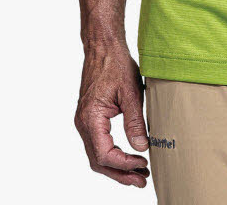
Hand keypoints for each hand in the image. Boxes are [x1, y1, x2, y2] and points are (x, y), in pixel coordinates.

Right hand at [74, 40, 149, 187]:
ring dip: (117, 167)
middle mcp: (83, 123)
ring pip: (97, 155)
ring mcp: (84, 121)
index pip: (105, 154)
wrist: (103, 47)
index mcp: (91, 118)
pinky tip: (128, 156)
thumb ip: (135, 121)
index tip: (143, 164)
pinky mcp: (90, 118)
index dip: (125, 164)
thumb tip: (142, 148)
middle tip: (142, 180)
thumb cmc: (116, 64)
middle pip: (98, 161)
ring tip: (138, 173)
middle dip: (120, 174)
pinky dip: (112, 155)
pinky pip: (98, 144)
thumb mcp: (131, 92)